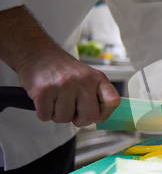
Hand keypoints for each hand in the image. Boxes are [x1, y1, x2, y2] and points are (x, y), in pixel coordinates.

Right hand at [0, 6, 119, 126]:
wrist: (37, 53)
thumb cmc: (63, 70)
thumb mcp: (87, 76)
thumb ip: (95, 95)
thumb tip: (99, 118)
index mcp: (97, 77)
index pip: (113, 102)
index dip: (104, 114)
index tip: (94, 113)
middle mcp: (83, 80)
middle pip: (90, 116)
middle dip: (80, 120)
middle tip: (72, 112)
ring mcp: (63, 85)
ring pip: (65, 118)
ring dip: (58, 115)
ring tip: (55, 99)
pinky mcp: (44, 90)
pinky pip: (47, 116)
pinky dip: (44, 113)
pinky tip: (45, 100)